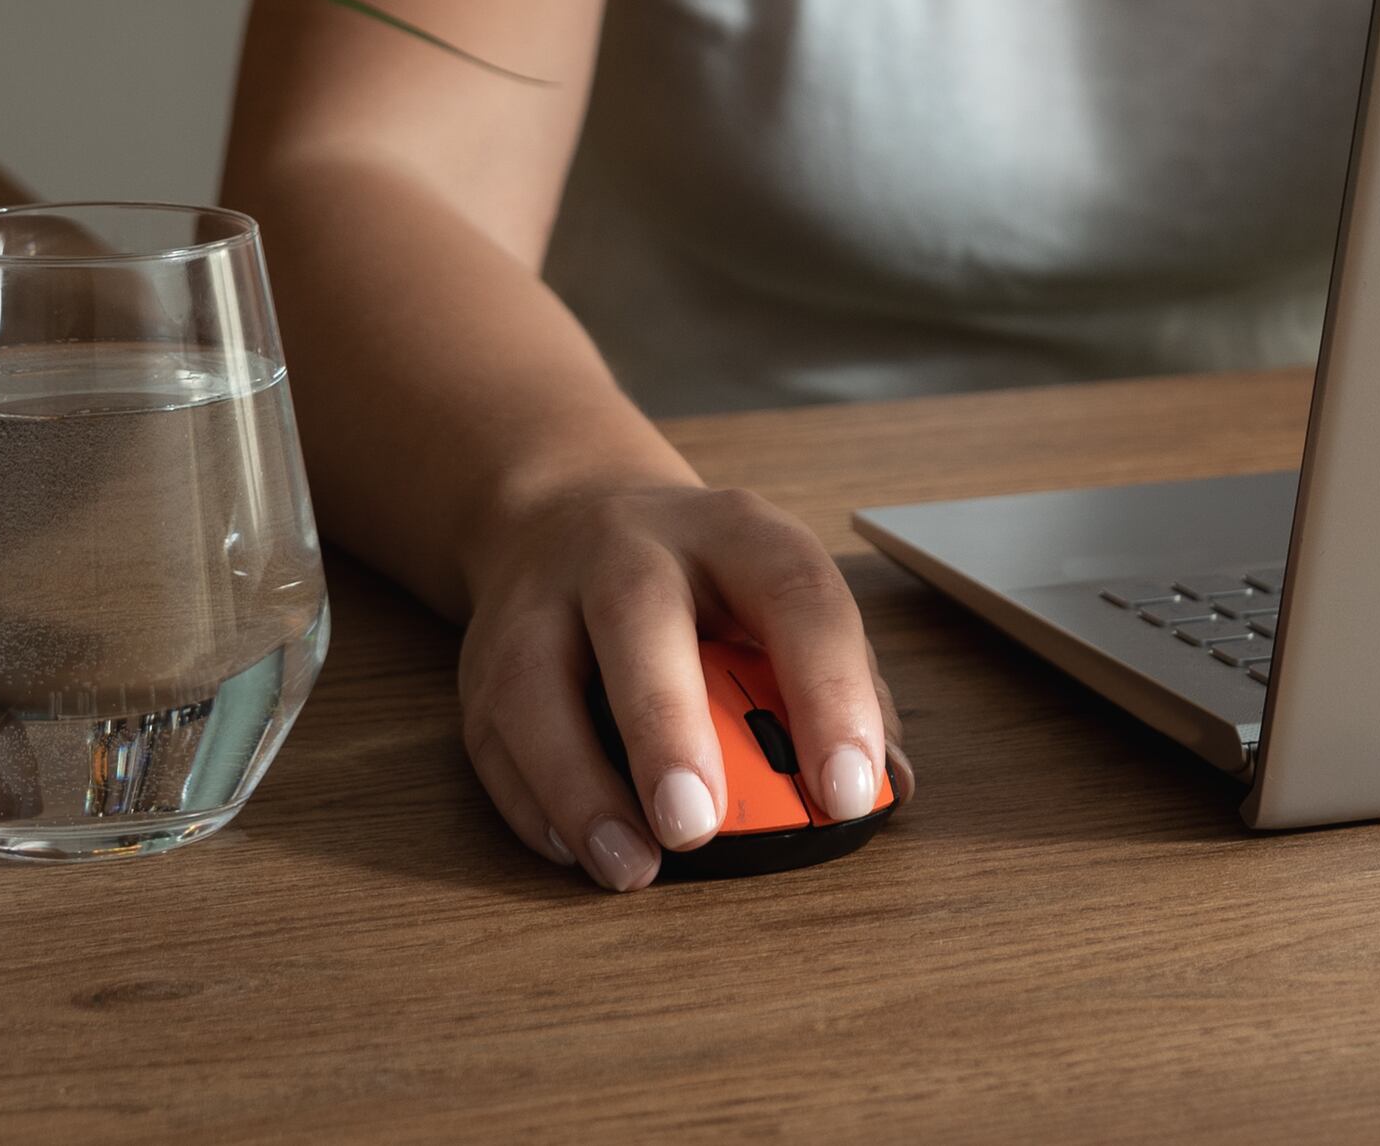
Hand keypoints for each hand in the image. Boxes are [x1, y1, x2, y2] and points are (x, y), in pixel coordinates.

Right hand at [453, 472, 905, 888]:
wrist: (570, 512)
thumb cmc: (705, 585)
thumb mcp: (779, 600)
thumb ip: (842, 683)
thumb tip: (892, 785)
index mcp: (736, 532)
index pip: (795, 594)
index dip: (829, 691)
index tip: (850, 792)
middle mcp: (633, 551)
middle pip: (640, 620)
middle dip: (668, 727)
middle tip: (701, 823)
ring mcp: (545, 601)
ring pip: (540, 685)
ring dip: (583, 786)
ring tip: (633, 867)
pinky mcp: (486, 661)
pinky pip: (495, 739)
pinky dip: (533, 804)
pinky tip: (579, 850)